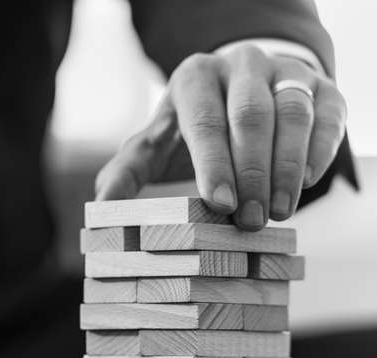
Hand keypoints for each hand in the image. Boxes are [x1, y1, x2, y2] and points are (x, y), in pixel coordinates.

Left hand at [95, 44, 346, 229]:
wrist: (242, 90)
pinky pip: (326, 114)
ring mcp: (283, 73)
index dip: (213, 163)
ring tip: (279, 212)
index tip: (220, 204)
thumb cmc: (193, 126)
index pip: (204, 120)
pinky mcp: (318, 86)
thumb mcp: (157, 141)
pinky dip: (320, 148)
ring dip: (286, 169)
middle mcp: (240, 67)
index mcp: (194, 78)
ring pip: (292, 115)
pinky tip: (306, 181)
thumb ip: (129, 170)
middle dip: (252, 174)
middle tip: (249, 221)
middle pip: (250, 117)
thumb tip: (101, 208)